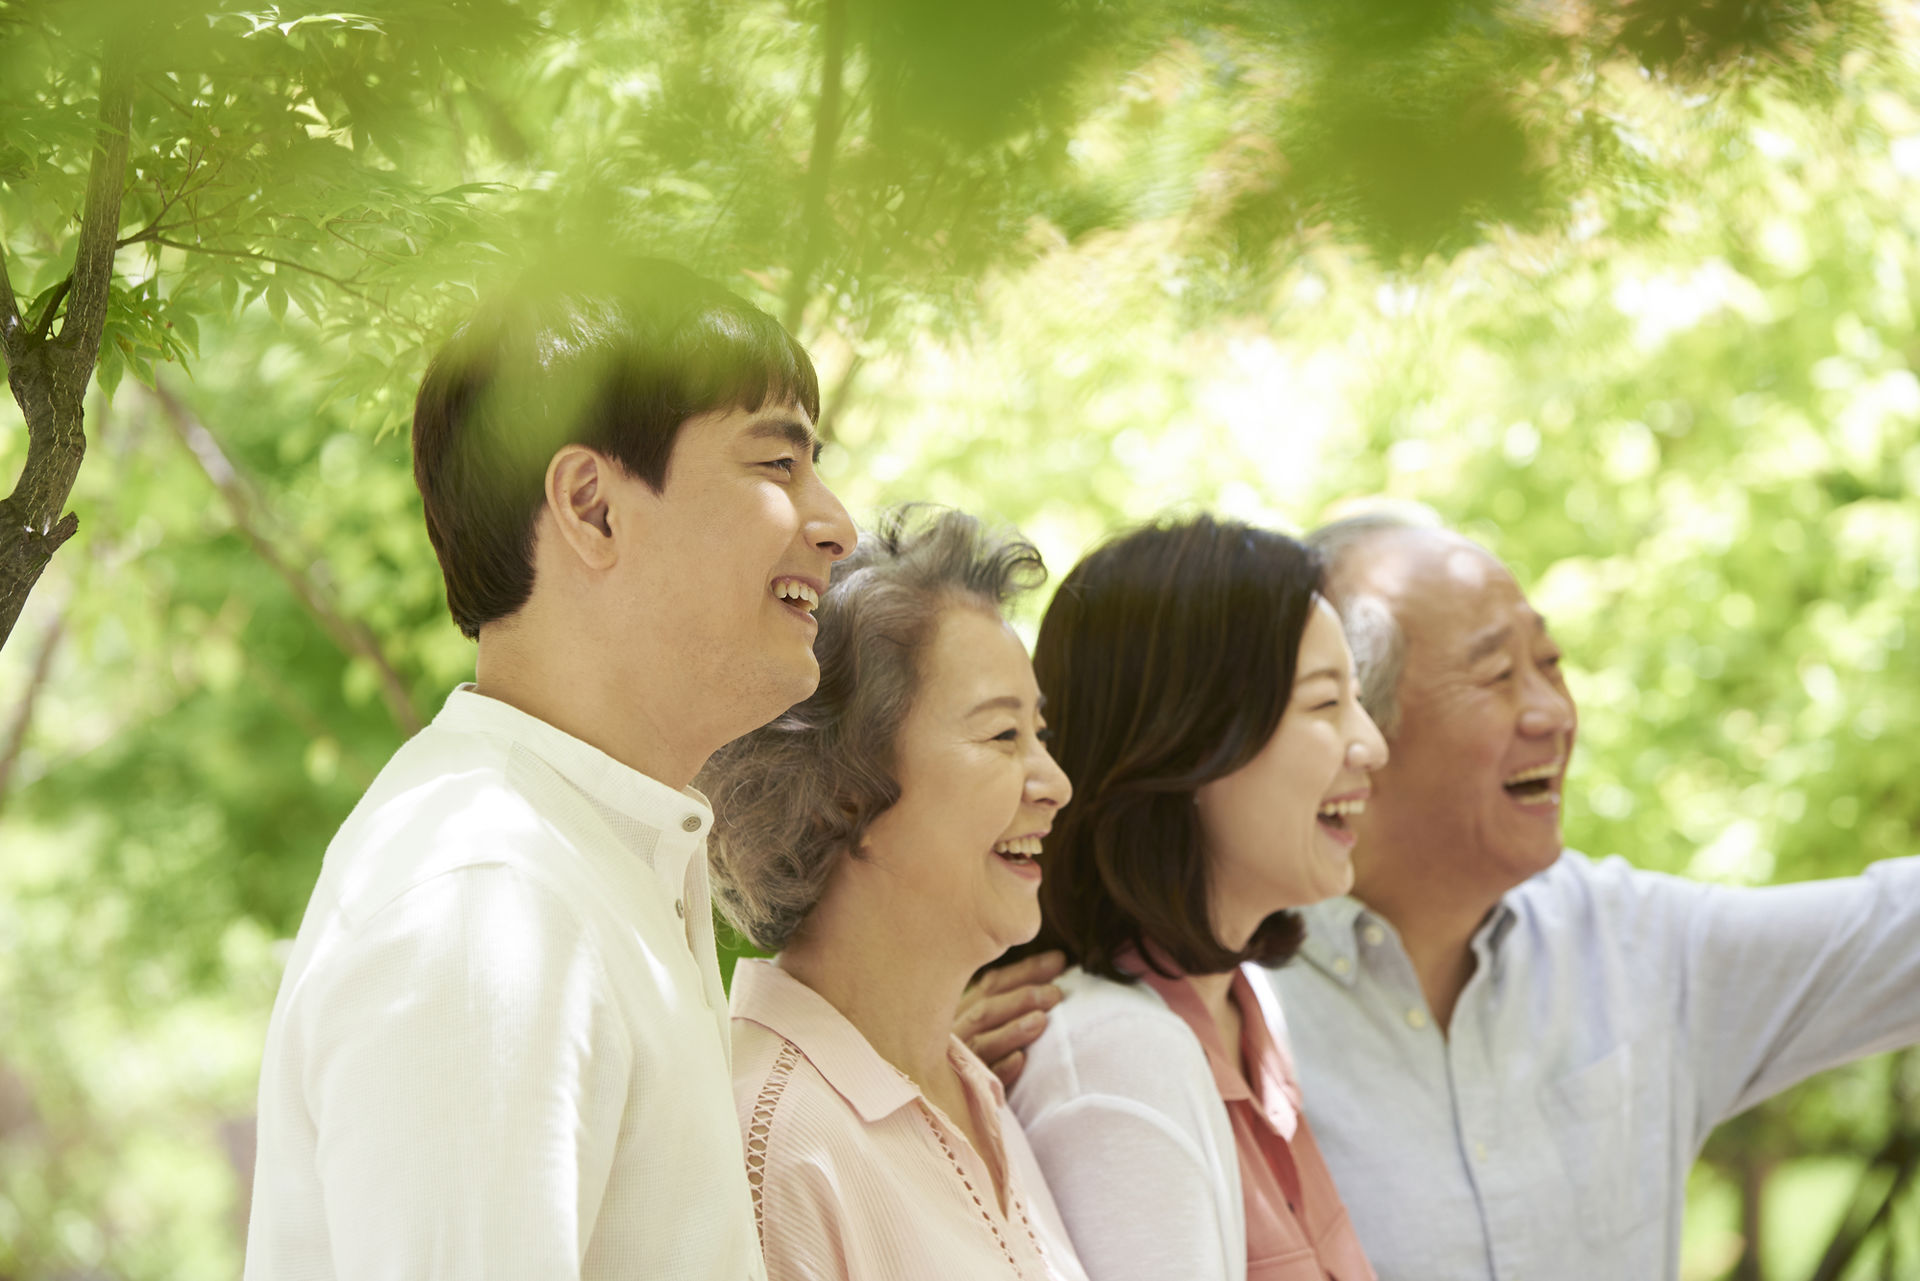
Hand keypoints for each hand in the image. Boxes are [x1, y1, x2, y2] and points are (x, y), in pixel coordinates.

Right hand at [956, 950, 1067, 1088]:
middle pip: (986, 1010)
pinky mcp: (964, 1093)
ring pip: (982, 1042)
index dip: (1026, 970)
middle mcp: (956, 1033)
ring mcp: (957, 1063)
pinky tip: (1021, 1061)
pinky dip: (1001, 1068)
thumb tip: (1059, 962)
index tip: (1059, 961)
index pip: (993, 984)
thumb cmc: (988, 1055)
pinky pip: (982, 1080)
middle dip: (1021, 999)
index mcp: (963, 1010)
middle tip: (1055, 994)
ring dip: (1012, 1031)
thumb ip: (1014, 997)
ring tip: (1041, 1021)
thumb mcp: (993, 1021)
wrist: (956, 1104)